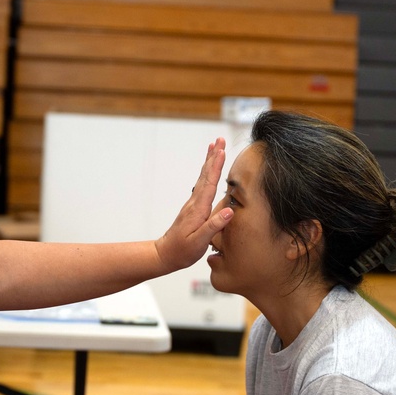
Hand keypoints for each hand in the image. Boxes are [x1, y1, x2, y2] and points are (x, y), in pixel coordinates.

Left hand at [154, 138, 231, 272]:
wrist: (166, 255)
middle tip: (219, 140)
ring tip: (215, 147)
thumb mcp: (199, 242)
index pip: (209, 184)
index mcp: (198, 209)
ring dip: (210, 162)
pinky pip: (202, 185)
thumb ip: (214, 226)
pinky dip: (207, 173)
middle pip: (205, 175)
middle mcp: (195, 203)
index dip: (216, 167)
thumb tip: (229, 211)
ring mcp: (193, 204)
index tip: (221, 151)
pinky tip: (209, 170)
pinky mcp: (193, 207)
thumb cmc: (183, 251)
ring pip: (203, 178)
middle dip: (213, 157)